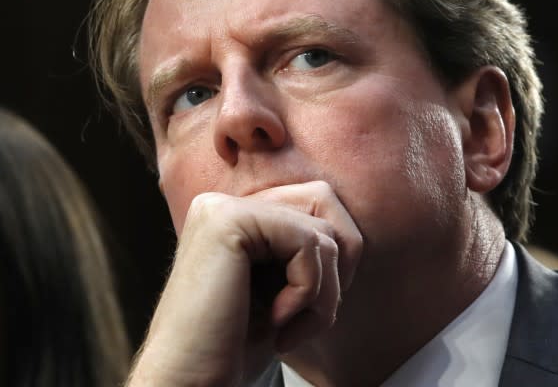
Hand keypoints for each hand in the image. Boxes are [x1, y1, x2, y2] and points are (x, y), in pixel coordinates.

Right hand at [126, 181, 362, 385]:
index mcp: (237, 216)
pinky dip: (308, 291)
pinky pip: (307, 243)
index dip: (337, 260)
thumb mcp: (283, 288)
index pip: (319, 205)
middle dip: (336, 269)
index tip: (314, 308)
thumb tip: (351, 234)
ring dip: (322, 294)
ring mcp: (223, 208)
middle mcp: (225, 204)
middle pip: (326, 206)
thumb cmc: (237, 346)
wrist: (191, 383)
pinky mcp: (228, 221)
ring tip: (287, 328)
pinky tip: (275, 321)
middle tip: (310, 317)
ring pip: (322, 233)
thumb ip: (306, 250)